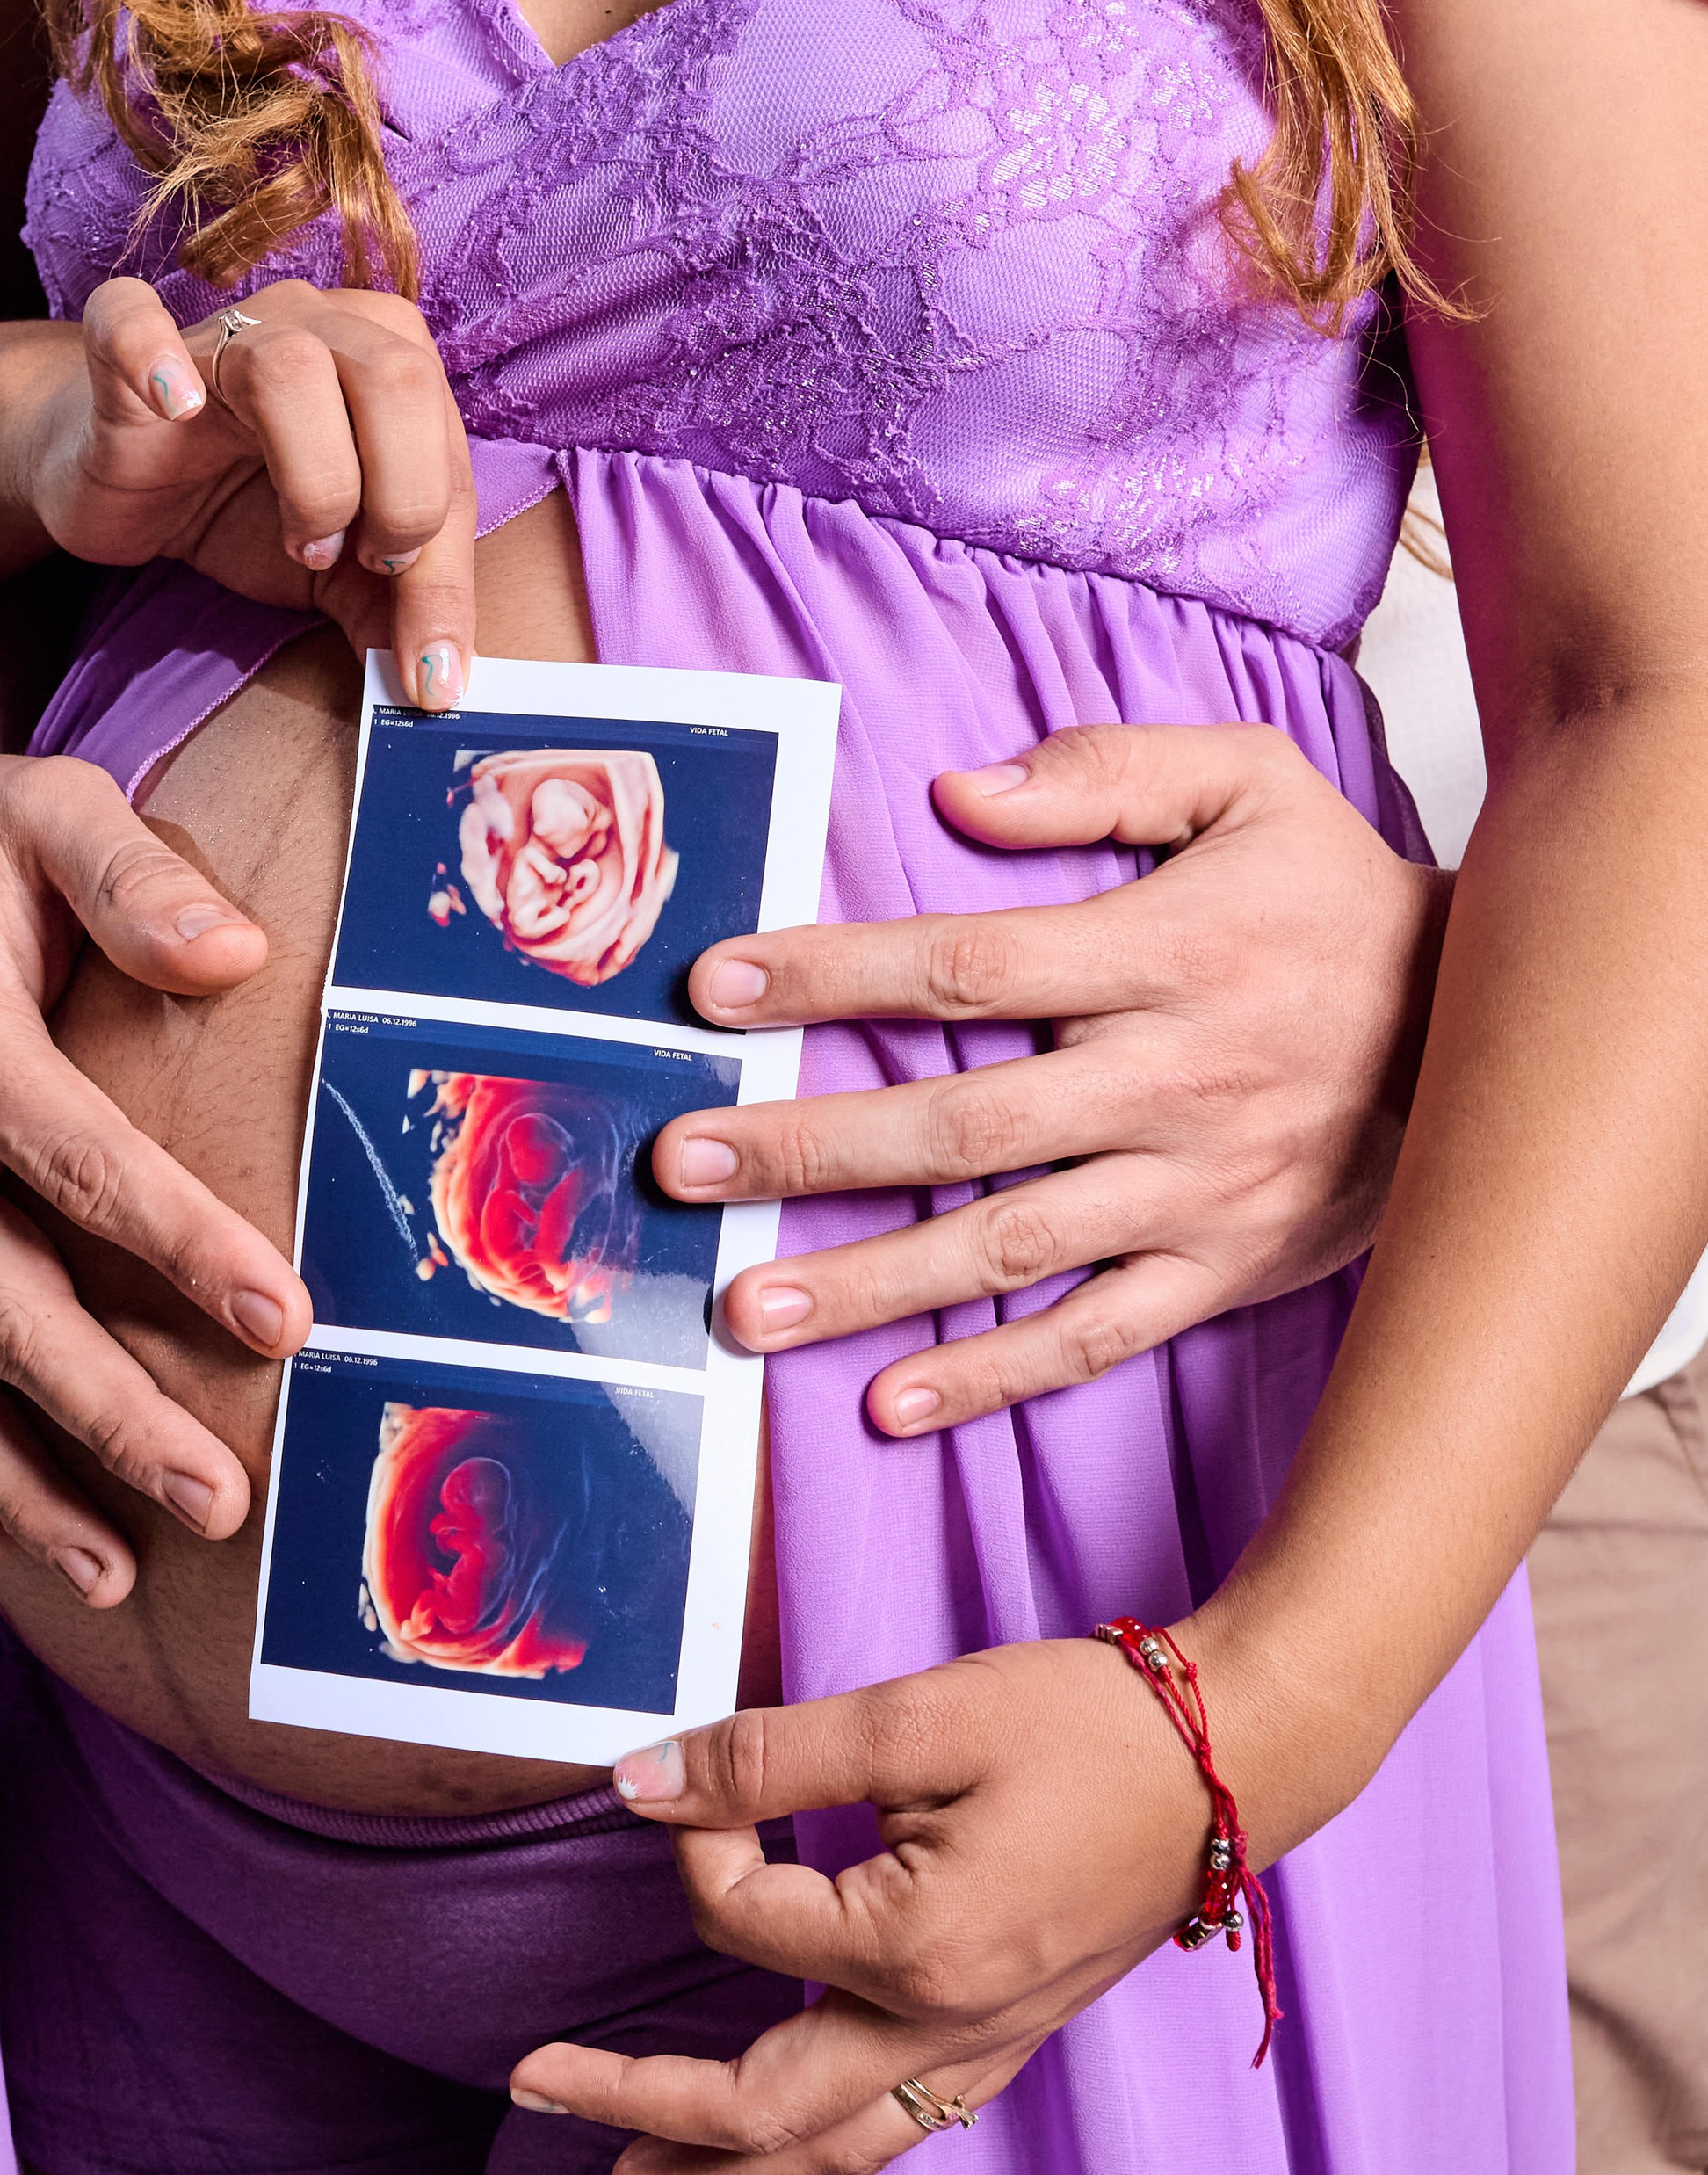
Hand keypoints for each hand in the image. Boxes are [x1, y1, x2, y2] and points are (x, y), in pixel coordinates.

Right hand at [0, 703, 310, 1606]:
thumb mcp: (56, 805)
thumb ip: (140, 878)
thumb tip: (235, 953)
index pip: (71, 1160)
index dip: (178, 1245)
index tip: (283, 1321)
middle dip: (106, 1413)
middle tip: (221, 1497)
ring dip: (15, 1479)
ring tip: (118, 1569)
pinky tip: (14, 1535)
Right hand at [21, 276, 476, 707]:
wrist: (119, 480)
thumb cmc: (240, 506)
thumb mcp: (334, 571)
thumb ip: (391, 610)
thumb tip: (437, 681)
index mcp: (392, 364)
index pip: (450, 461)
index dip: (447, 574)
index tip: (435, 673)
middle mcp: (320, 325)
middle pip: (398, 383)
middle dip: (402, 500)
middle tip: (361, 567)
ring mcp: (224, 329)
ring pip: (294, 366)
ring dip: (312, 474)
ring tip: (300, 539)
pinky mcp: (125, 352)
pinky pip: (134, 320)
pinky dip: (154, 357)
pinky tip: (174, 407)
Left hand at [510, 1637, 1256, 2174]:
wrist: (1242, 1755)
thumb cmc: (1088, 1723)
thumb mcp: (919, 1713)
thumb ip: (770, 1756)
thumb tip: (641, 1780)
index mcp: (914, 1950)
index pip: (737, 1915)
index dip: (693, 1829)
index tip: (694, 1767)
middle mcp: (945, 2028)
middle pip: (755, 2108)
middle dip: (631, 2101)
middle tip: (531, 2083)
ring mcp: (986, 2047)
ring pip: (831, 2149)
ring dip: (721, 2165)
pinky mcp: (1014, 2037)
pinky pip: (899, 2128)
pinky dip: (819, 2147)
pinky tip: (784, 2132)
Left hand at [657, 722, 1448, 1430]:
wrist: (1491, 1030)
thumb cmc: (1341, 900)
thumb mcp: (1253, 783)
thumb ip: (1107, 773)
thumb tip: (960, 795)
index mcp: (1166, 954)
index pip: (967, 966)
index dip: (835, 975)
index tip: (718, 986)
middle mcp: (1173, 1081)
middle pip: (964, 1125)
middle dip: (811, 1149)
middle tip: (682, 1166)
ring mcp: (1197, 1192)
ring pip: (1011, 1248)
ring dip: (873, 1283)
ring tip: (748, 1310)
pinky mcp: (1224, 1270)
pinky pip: (1097, 1335)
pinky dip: (996, 1375)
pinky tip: (893, 1401)